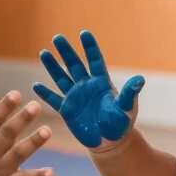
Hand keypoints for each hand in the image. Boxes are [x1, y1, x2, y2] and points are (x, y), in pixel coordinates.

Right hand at [34, 31, 144, 149]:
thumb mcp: (127, 108)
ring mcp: (76, 98)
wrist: (111, 142)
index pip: (94, 61)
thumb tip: (140, 79)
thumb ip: (129, 93)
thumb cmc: (121, 124)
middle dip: (66, 51)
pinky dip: (45, 94)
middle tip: (57, 37)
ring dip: (52, 66)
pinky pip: (54, 100)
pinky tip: (36, 85)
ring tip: (44, 53)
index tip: (84, 33)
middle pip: (74, 65)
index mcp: (102, 83)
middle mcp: (87, 87)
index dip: (90, 48)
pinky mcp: (67, 111)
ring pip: (61, 78)